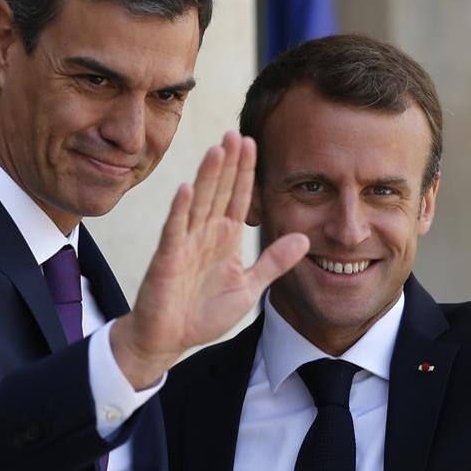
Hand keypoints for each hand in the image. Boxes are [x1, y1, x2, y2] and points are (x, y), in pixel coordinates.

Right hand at [109, 132, 308, 387]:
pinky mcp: (167, 259)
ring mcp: (184, 244)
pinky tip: (186, 188)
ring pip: (198, 203)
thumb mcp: (248, 287)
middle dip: (228, 164)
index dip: (245, 172)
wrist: (168, 338)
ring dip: (207, 177)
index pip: (238, 198)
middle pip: (218, 192)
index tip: (252, 143)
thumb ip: (274, 262)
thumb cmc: (202, 313)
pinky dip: (180, 210)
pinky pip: (175, 231)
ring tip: (216, 149)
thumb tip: (304, 239)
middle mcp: (205, 235)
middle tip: (236, 133)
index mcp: (225, 239)